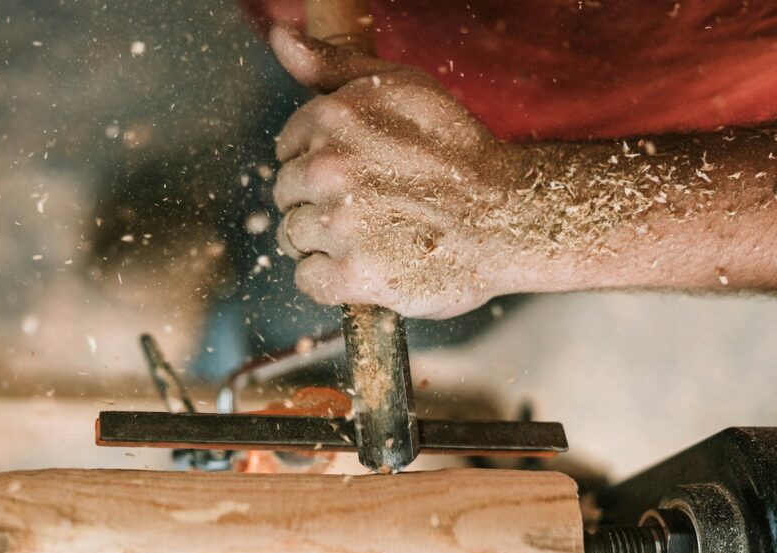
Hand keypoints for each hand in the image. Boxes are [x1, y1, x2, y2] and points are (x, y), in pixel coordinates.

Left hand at [270, 24, 524, 318]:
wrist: (509, 217)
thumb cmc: (456, 150)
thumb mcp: (401, 87)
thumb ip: (332, 64)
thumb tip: (279, 36)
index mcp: (334, 118)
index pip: (287, 149)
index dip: (319, 163)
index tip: (359, 174)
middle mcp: (329, 168)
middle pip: (286, 193)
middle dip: (318, 201)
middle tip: (370, 207)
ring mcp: (340, 225)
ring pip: (292, 236)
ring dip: (324, 241)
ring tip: (371, 235)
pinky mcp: (352, 275)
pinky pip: (307, 278)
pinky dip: (330, 279)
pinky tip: (365, 265)